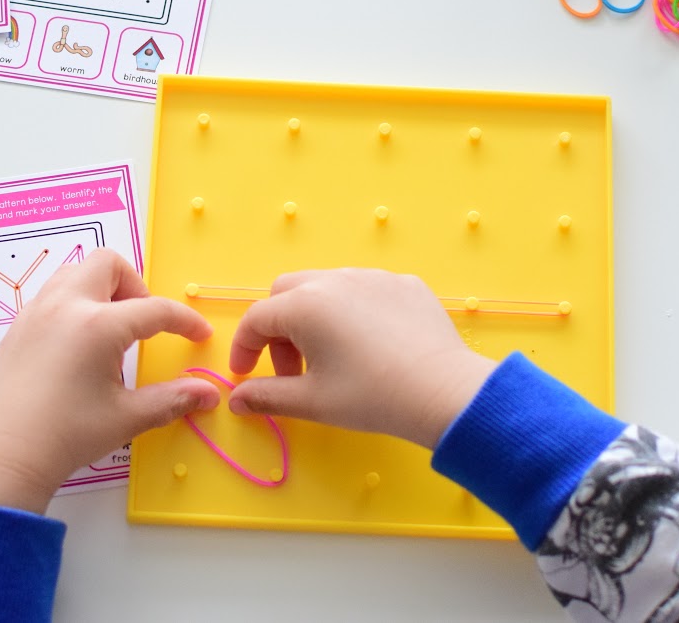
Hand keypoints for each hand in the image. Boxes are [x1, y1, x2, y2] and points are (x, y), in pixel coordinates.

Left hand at [0, 248, 218, 512]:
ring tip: (109, 331)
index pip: (154, 310)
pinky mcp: (16, 328)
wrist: (2, 457)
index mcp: (98, 325)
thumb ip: (172, 399)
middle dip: (134, 285)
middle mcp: (65, 306)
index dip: (184, 321)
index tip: (199, 336)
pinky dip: (73, 305)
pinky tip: (76, 347)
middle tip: (141, 324)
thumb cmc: (66, 436)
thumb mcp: (126, 418)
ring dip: (100, 289)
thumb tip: (209, 395)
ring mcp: (35, 313)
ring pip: (74, 273)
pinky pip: (51, 296)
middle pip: (107, 264)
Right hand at [228, 268, 493, 448]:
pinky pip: (366, 290)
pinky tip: (372, 346)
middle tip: (291, 369)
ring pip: (327, 287)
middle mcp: (336, 280)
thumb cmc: (372, 397)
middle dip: (278, 328)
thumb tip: (235, 400)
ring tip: (332, 359)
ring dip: (315, 318)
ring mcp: (374, 277)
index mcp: (305, 305)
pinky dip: (354, 313)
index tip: (245, 375)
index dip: (244, 348)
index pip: (257, 319)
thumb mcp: (313, 402)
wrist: (443, 392)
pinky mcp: (405, 284)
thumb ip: (266, 397)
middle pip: (288, 293)